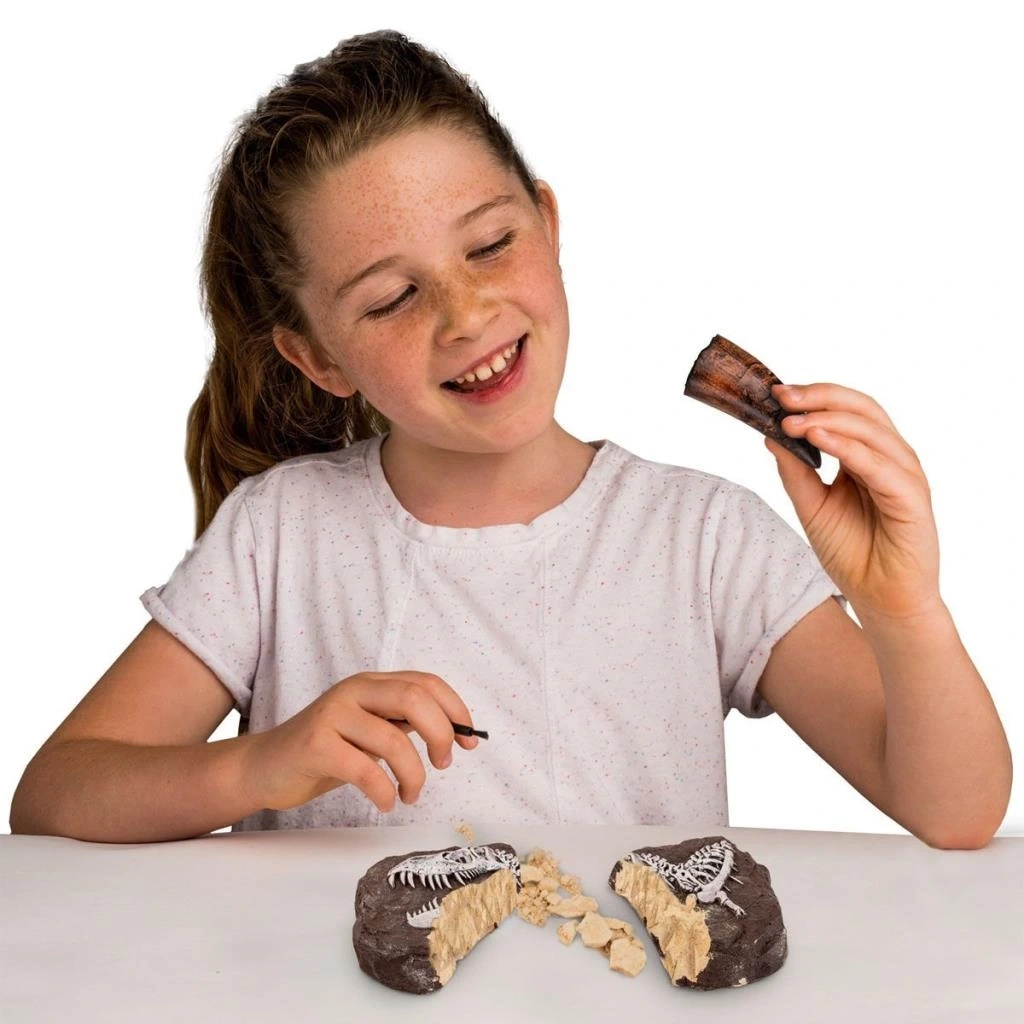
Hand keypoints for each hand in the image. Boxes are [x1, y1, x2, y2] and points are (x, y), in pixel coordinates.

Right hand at [238, 671, 478, 813]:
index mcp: (371, 684)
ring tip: (410, 794)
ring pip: (393, 739)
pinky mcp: (315, 745)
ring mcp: (333, 716)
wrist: (265, 767)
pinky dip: (384, 791)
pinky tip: (385, 802)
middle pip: (415, 698)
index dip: (455, 709)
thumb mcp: (370, 730)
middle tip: (444, 763)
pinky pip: (365, 770)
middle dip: (441, 734)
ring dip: (414, 775)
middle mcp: (353, 691)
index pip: (426, 682)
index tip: (469, 740)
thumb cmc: (325, 751)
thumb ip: (404, 724)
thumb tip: (454, 732)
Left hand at [765, 382, 942, 620]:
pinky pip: (880, 466)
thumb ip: (794, 471)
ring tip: (792, 420)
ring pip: (871, 431)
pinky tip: (820, 439)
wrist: (880, 598)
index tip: (775, 393)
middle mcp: (891, 458)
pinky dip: (849, 449)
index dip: (813, 396)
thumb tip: (770, 433)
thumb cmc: (852, 552)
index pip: (846, 410)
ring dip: (829, 420)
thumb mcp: (811, 506)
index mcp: (869, 455)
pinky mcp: (913, 499)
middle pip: (862, 409)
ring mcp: (905, 476)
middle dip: (819, 398)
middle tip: (782, 397)